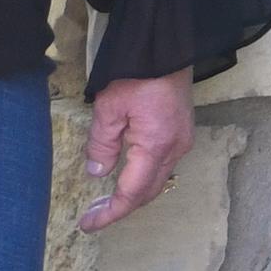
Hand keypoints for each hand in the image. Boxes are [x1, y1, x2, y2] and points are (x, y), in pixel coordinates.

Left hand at [78, 68, 194, 228]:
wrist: (165, 45)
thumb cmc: (136, 72)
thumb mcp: (108, 108)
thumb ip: (101, 143)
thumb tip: (97, 173)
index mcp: (156, 146)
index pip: (132, 193)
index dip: (110, 213)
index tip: (87, 225)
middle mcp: (175, 149)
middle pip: (147, 192)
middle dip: (120, 208)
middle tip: (92, 217)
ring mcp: (182, 141)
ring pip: (157, 181)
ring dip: (132, 194)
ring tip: (105, 202)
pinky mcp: (181, 132)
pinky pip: (162, 166)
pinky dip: (143, 178)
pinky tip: (126, 177)